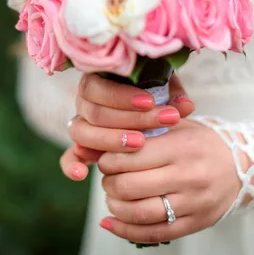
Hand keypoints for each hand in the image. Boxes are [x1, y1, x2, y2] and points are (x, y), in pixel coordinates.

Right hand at [60, 73, 194, 180]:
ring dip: (110, 140)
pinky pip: (68, 158)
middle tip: (160, 123)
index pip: (98, 86)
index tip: (151, 102)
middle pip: (94, 112)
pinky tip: (82, 174)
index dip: (122, 95)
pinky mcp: (81, 149)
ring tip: (140, 144)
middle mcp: (84, 102)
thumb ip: (171, 94)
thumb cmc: (154, 95)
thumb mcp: (162, 88)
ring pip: (82, 132)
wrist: (149, 114)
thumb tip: (185, 106)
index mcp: (97, 80)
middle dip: (128, 119)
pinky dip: (72, 165)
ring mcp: (81, 126)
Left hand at [97, 119, 242, 243]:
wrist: (244, 166)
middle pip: (129, 186)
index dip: (108, 159)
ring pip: (139, 213)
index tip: (105, 158)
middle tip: (108, 177)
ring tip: (112, 196)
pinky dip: (125, 231)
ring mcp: (193, 203)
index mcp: (181, 147)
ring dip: (115, 206)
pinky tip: (110, 223)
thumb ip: (142, 129)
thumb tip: (101, 138)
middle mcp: (188, 176)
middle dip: (108, 182)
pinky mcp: (195, 223)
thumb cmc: (201, 143)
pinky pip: (153, 234)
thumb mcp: (176, 125)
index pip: (129, 156)